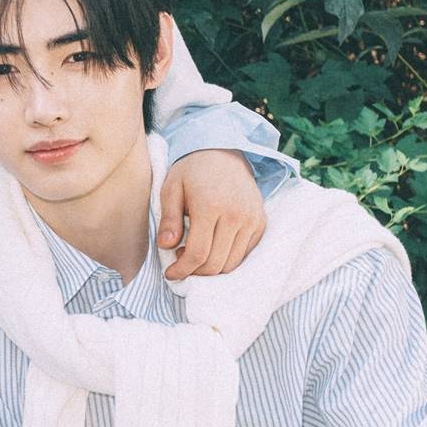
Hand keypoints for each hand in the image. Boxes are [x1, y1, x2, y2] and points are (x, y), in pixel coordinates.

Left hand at [159, 148, 265, 280]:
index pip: (198, 253)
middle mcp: (236, 215)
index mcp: (210, 206)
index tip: (170, 274)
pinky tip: (211, 247)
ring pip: (231, 263)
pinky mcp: (260, 222)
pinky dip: (226, 258)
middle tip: (179, 262)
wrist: (223, 152)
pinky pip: (244, 253)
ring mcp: (252, 219)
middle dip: (194, 272)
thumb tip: (166, 246)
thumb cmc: (192, 171)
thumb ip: (168, 219)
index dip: (182, 269)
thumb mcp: (171, 189)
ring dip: (211, 268)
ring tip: (194, 253)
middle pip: (216, 263)